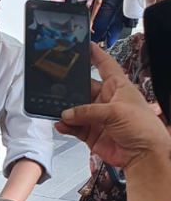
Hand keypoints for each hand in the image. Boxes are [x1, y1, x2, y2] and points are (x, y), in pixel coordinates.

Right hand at [55, 45, 170, 170]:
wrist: (144, 155)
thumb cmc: (143, 128)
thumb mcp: (116, 112)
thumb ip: (88, 111)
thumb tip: (67, 113)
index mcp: (118, 87)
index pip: (105, 66)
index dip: (96, 55)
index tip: (85, 45)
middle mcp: (107, 100)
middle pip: (83, 89)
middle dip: (70, 89)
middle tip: (56, 87)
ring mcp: (98, 117)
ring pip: (75, 109)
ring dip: (65, 110)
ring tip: (56, 109)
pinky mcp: (91, 132)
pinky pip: (73, 126)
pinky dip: (65, 125)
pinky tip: (61, 124)